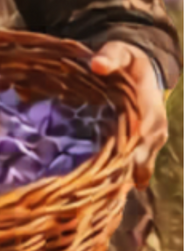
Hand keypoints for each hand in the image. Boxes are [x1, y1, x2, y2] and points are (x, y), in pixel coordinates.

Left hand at [89, 41, 167, 186]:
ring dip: (123, 179)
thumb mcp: (120, 53)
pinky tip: (111, 194)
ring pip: (140, 166)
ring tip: (102, 198)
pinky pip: (139, 166)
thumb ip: (110, 57)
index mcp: (149, 109)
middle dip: (120, 172)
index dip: (122, 152)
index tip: (105, 167)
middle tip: (96, 190)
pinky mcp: (146, 145)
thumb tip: (97, 65)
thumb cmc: (128, 60)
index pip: (138, 135)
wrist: (145, 67)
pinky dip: (128, 178)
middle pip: (139, 157)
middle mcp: (154, 129)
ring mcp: (152, 140)